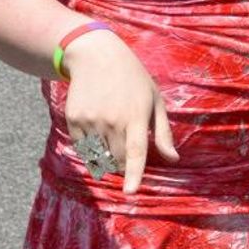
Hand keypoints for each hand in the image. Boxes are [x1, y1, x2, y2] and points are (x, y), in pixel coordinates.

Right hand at [63, 28, 178, 192]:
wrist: (96, 55)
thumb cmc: (133, 79)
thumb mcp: (154, 99)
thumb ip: (163, 132)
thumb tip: (174, 159)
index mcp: (136, 116)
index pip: (135, 151)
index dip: (133, 174)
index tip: (130, 192)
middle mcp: (112, 120)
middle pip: (117, 161)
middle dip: (123, 164)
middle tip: (126, 144)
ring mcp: (91, 120)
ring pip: (99, 157)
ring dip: (106, 155)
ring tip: (111, 129)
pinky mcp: (74, 119)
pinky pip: (83, 148)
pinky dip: (91, 147)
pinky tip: (96, 125)